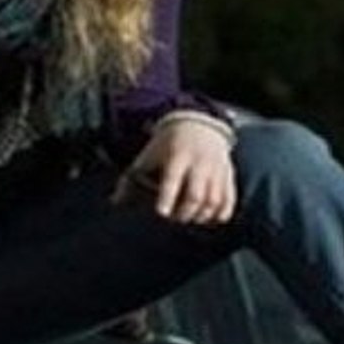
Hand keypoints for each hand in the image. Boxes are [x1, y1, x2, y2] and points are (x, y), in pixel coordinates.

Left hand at [110, 118, 235, 223]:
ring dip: (201, 216)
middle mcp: (200, 164)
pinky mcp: (228, 177)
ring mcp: (217, 171)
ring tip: (190, 218)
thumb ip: (131, 180)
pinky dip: (220, 214)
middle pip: (196, 196)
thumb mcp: (148, 156)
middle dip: (184, 213)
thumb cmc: (167, 145)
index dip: (167, 198)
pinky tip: (208, 219)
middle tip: (174, 218)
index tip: (161, 214)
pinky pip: (229, 201)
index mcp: (177, 157)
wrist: (198, 125)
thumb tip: (114, 202)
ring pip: (214, 201)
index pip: (173, 179)